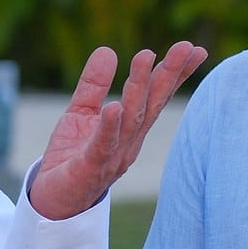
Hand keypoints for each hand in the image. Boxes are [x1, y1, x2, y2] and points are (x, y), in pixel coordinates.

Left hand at [26, 39, 205, 219]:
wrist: (53, 201)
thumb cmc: (71, 158)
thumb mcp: (81, 113)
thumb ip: (94, 84)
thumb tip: (107, 50)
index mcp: (130, 129)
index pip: (155, 97)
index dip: (174, 74)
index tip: (194, 49)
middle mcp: (128, 142)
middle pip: (152, 105)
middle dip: (169, 75)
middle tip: (186, 47)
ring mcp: (112, 156)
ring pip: (130, 120)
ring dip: (139, 89)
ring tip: (145, 57)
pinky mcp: (89, 168)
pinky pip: (101, 146)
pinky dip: (109, 127)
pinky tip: (114, 107)